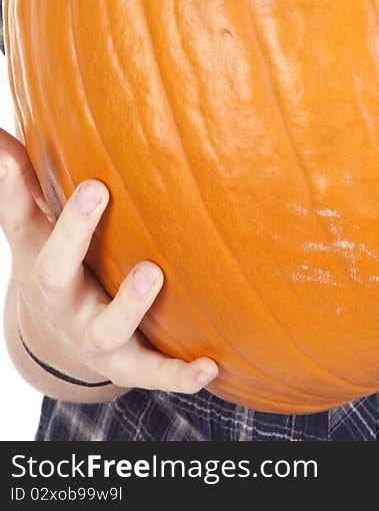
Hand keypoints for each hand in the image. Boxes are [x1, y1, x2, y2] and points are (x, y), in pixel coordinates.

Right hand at [0, 127, 217, 392]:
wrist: (56, 345)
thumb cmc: (53, 263)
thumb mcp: (32, 226)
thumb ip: (17, 180)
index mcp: (41, 262)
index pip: (26, 220)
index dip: (19, 185)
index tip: (29, 153)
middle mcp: (63, 301)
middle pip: (56, 273)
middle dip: (73, 233)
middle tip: (95, 189)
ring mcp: (93, 337)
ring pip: (106, 330)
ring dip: (128, 305)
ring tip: (153, 272)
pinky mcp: (125, 364)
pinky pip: (150, 372)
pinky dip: (177, 374)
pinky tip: (210, 367)